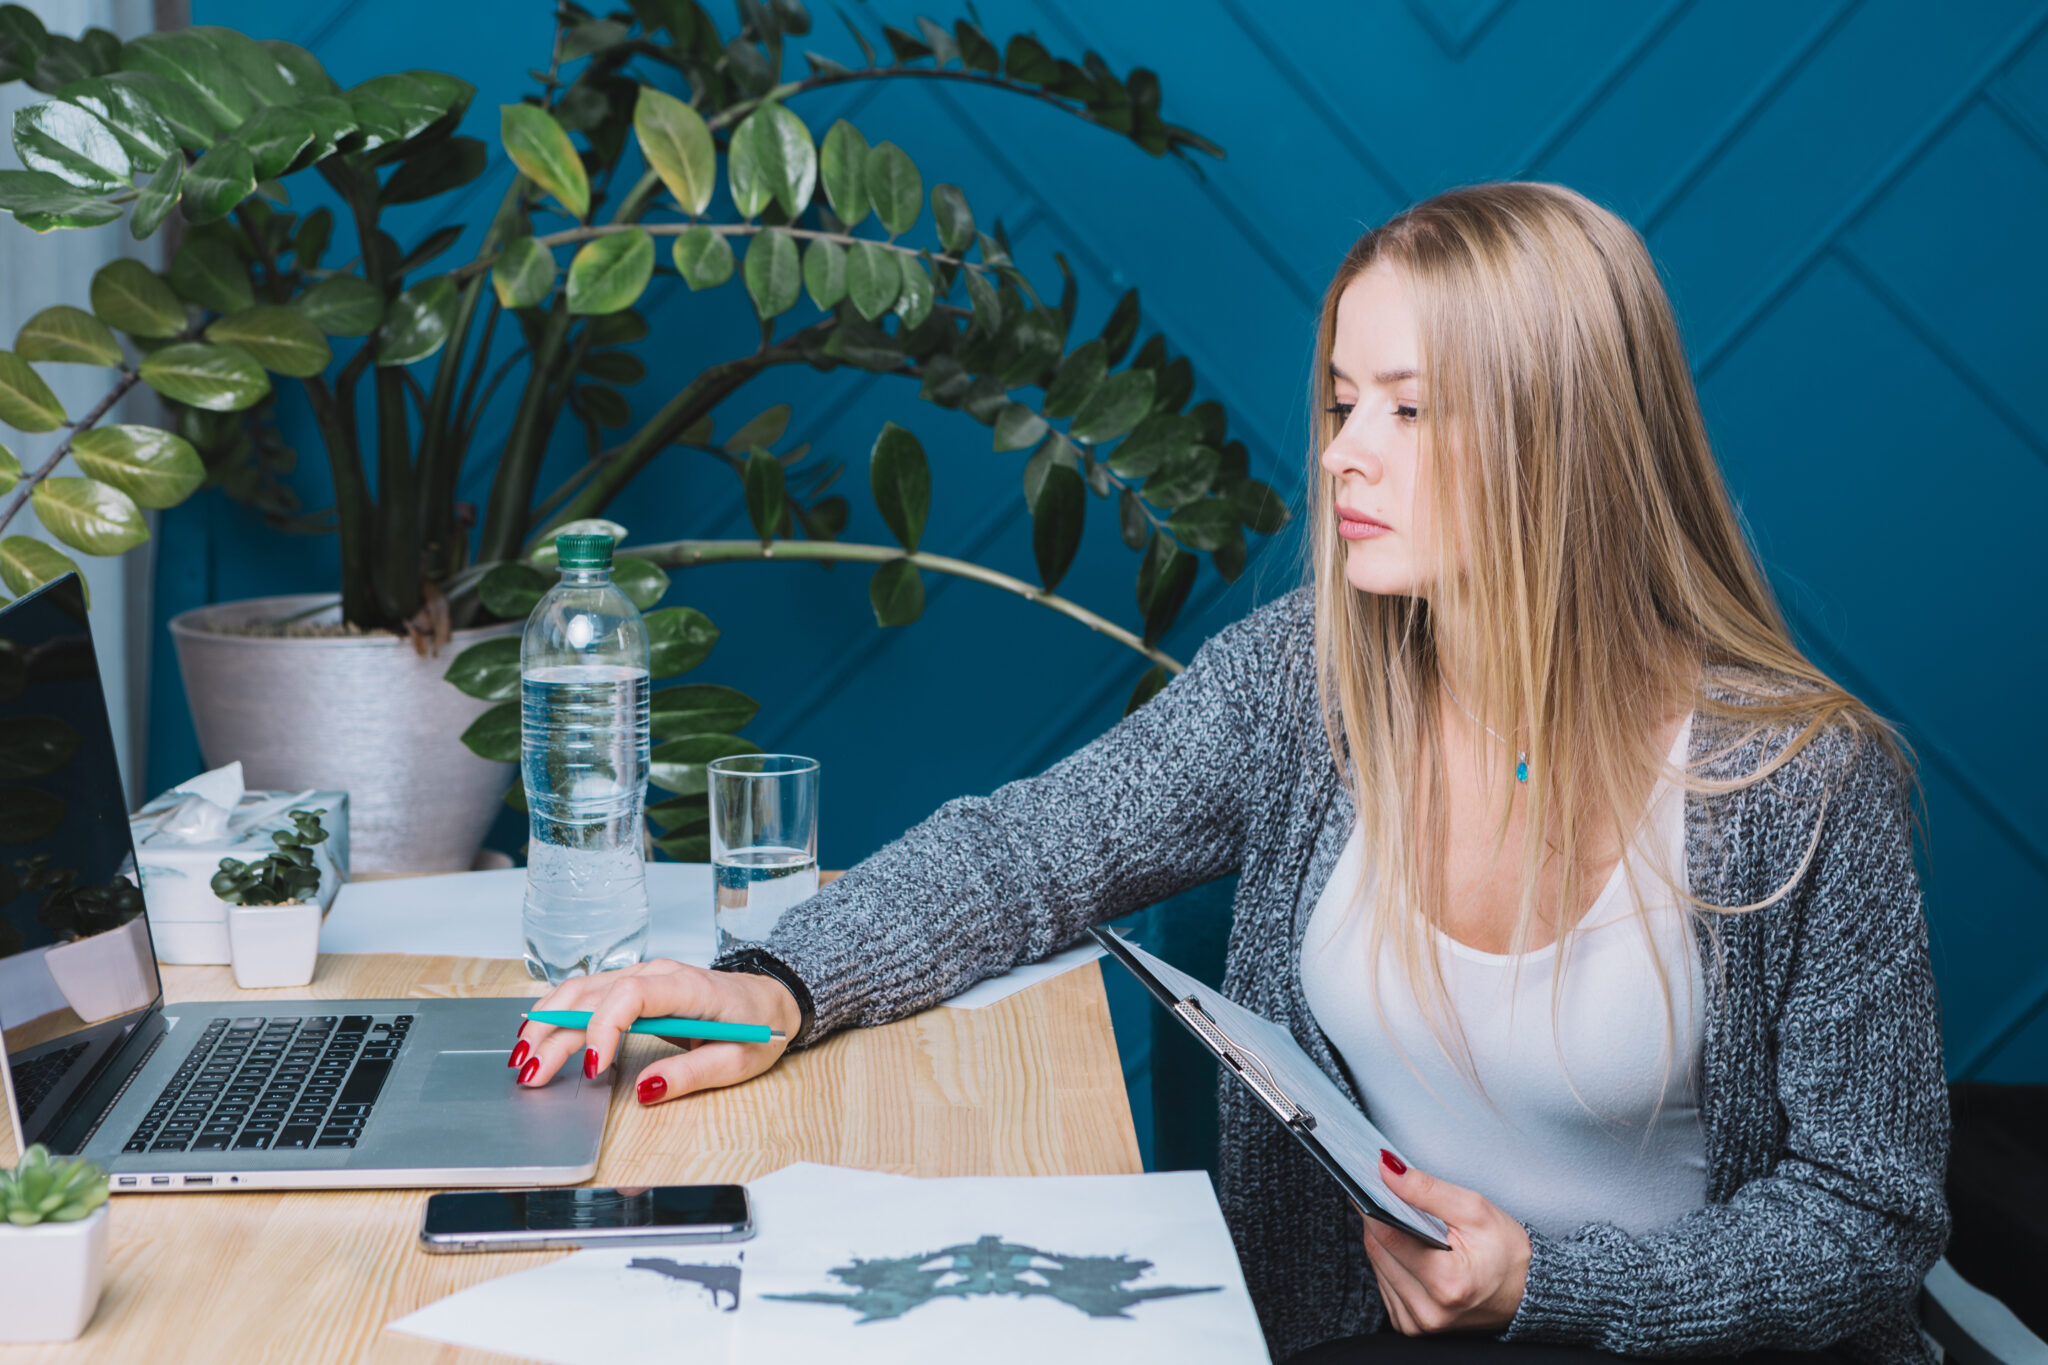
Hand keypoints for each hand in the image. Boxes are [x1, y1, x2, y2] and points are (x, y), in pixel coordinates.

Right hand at [507, 958, 801, 1104]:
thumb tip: (644, 1091)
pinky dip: (557, 1014)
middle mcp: (658, 973)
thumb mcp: (737, 1060)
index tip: (591, 1067)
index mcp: (688, 987)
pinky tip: (537, 1036)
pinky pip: (588, 993)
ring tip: (521, 1059)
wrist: (769, 999)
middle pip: (594, 994)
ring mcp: (642, 976)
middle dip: (556, 1034)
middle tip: (531, 1076)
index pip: (632, 994)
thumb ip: (691, 1074)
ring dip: (546, 1022)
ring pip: (582, 989)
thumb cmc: (756, 1027)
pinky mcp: (632, 986)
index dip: (604, 1027)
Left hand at [1362, 1149, 1530, 1334]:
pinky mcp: (1412, 1327)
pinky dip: (1391, 1262)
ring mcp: (1419, 1324)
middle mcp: (1428, 1311)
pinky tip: (1409, 1250)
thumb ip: (1427, 1189)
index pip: (1388, 1235)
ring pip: (1377, 1267)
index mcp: (1447, 1284)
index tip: (1365, 1182)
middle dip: (1377, 1219)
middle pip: (1378, 1251)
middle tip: (1386, 1196)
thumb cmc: (1508, 1254)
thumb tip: (1387, 1170)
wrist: (1527, 1293)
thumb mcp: (1475, 1210)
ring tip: (1403, 1223)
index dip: (1372, 1204)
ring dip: (1383, 1241)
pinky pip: (1385, 1285)